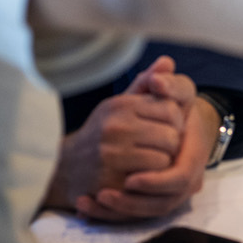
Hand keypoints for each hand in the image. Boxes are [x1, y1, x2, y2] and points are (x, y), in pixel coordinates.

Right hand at [46, 55, 195, 219]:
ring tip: (152, 161)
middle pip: (172, 136)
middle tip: (162, 148)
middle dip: (172, 144)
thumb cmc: (101, 133)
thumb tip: (167, 61)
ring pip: (165, 160)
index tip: (167, 127)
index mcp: (120, 106)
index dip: (176, 121)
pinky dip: (151, 179)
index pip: (171, 109)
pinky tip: (143, 175)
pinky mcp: (112, 181)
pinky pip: (150, 180)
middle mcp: (116, 127)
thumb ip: (145, 84)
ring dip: (163, 164)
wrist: (66, 167)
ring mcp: (113, 155)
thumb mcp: (118, 105)